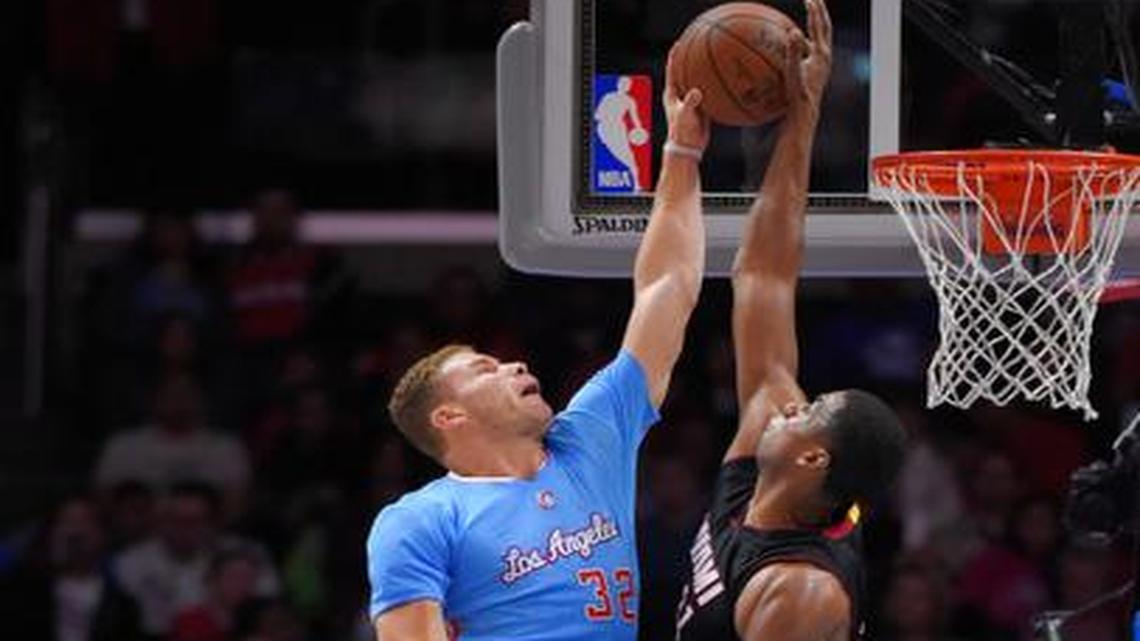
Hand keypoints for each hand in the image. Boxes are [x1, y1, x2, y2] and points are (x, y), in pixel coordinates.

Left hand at [663, 46, 709, 152]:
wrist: (689, 148)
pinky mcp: (700, 107)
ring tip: (714, 58)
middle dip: (690, 58)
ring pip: (698, 81)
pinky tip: (726, 80)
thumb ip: (691, 102)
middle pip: (685, 71)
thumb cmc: (682, 132)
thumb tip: (697, 92)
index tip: (680, 41)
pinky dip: (715, 87)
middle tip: (698, 43)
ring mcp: (691, 100)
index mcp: (672, 93)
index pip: (672, 69)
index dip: (675, 55)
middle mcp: (680, 94)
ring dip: (704, 72)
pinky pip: (709, 93)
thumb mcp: (686, 115)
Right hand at [784, 0, 832, 118]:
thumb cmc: (797, 95)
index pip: (819, 26)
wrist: (806, 113)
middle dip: (819, 12)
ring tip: (809, 14)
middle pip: (824, 27)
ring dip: (815, 24)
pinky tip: (795, 40)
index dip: (814, 10)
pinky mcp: (818, 69)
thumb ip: (793, 51)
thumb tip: (792, 30)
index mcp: (821, 53)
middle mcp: (825, 56)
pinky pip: (813, 48)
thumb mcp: (793, 72)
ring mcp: (823, 63)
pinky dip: (806, 40)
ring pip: (821, 37)